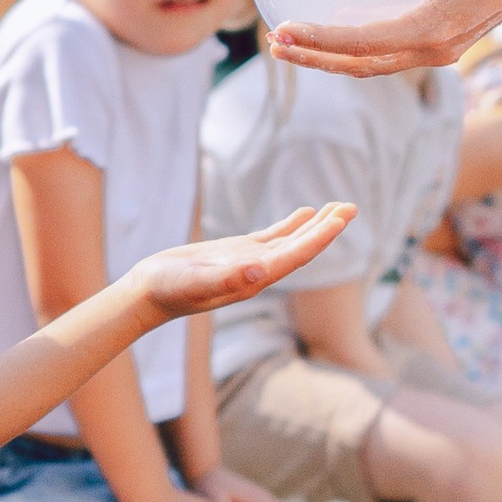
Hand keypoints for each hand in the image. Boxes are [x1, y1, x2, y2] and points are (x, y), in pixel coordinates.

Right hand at [125, 202, 356, 319]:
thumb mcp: (196, 283)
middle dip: (328, 228)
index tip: (340, 220)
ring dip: (317, 225)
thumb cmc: (168, 290)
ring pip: (291, 240)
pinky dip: (292, 224)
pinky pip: (273, 236)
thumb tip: (260, 272)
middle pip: (301, 248)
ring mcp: (249, 262)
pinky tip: (306, 213)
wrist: (148, 294)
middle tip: (352, 207)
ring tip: (339, 207)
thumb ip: (227, 279)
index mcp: (253, 279)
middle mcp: (258, 272)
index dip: (319, 238)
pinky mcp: (236, 253)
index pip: (295, 256)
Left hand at [268, 0, 501, 75]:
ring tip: (293, 40)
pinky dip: (357, 46)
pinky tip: (336, 26)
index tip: (281, 30)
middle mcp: (433, 50)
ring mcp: (439, 51)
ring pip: (374, 63)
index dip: (318, 40)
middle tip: (274, 42)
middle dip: (315, 58)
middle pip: (361, 64)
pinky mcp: (442, 41)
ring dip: (333, 55)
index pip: (361, 43)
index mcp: (433, 30)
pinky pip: (390, 51)